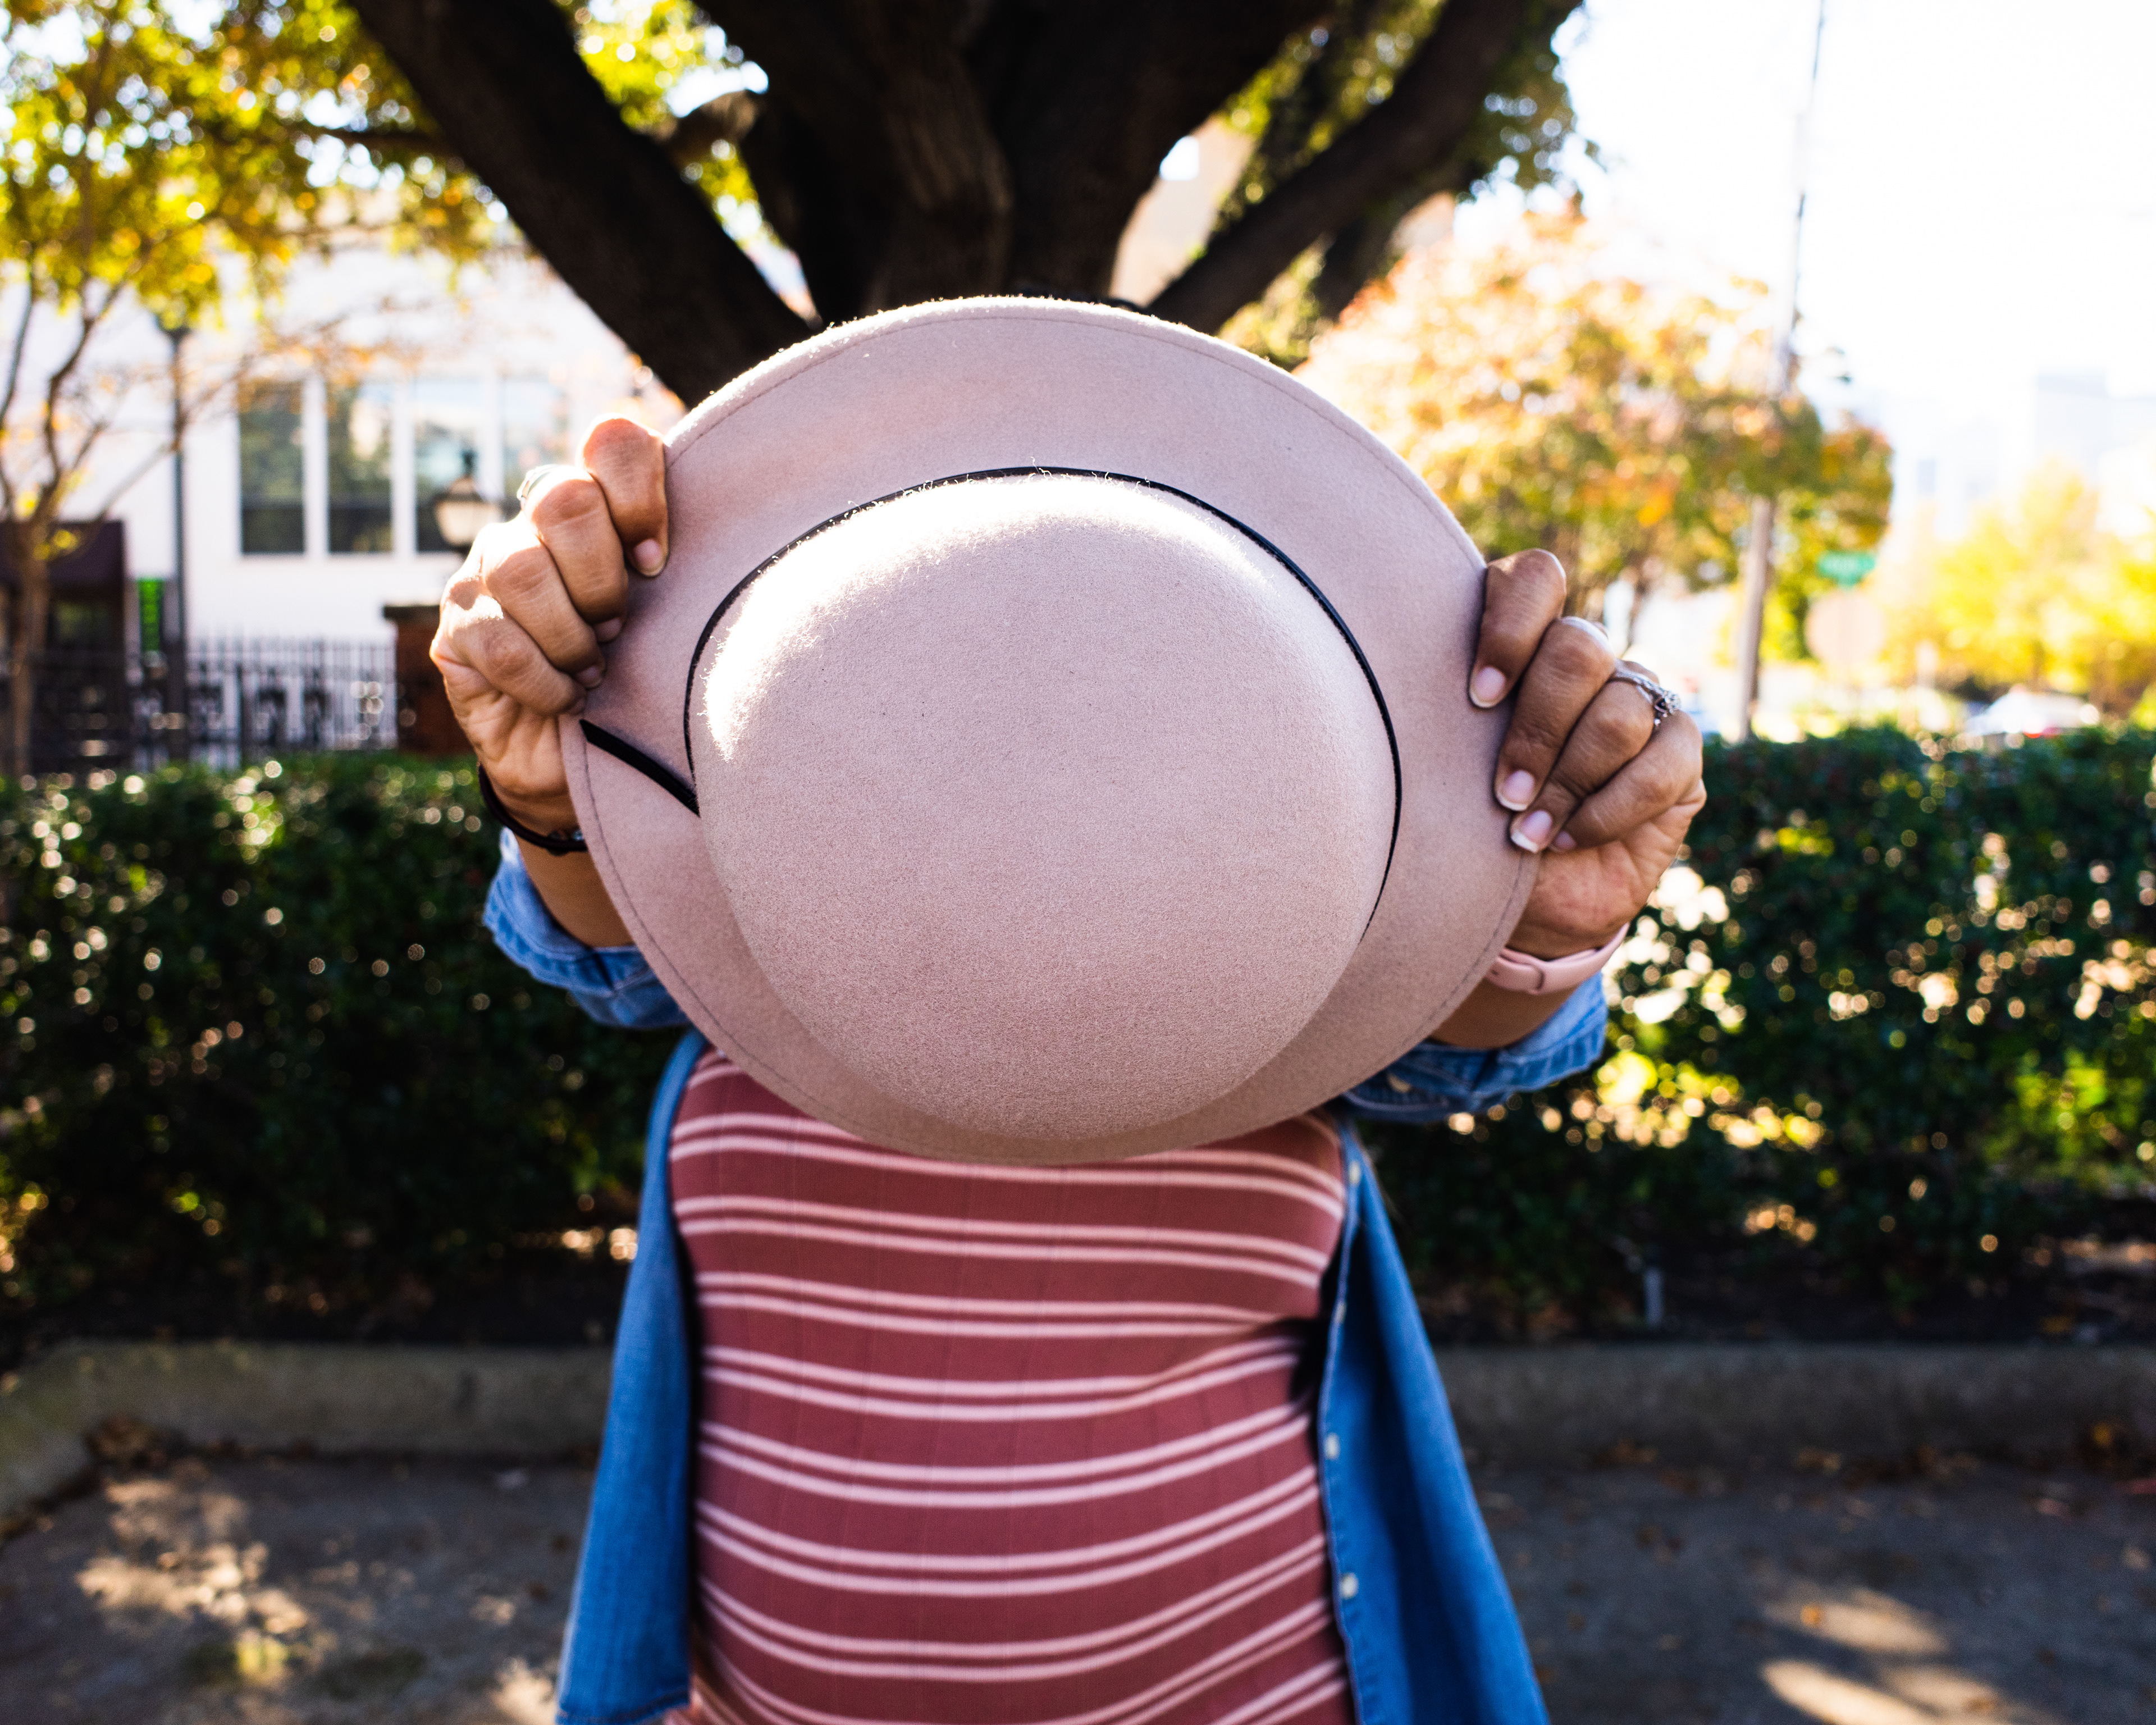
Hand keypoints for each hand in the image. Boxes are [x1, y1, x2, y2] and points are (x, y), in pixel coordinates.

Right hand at [431, 419, 669, 834]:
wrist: (581, 760)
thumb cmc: (639, 681)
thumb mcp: (673, 622)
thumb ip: (686, 574)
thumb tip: (739, 542)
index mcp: (598, 508)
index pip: (613, 442)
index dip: (640, 495)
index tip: (660, 564)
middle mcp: (532, 526)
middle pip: (563, 500)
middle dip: (602, 576)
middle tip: (620, 627)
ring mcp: (485, 573)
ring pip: (522, 570)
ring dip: (572, 634)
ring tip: (595, 669)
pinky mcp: (456, 631)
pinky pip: (498, 642)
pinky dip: (544, 680)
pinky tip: (568, 698)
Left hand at [1467, 551, 1705, 958]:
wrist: (1522, 902)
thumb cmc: (1468, 832)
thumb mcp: (1438, 779)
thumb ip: (1447, 728)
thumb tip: (1456, 706)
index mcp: (1520, 643)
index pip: (1534, 580)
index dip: (1511, 629)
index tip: (1477, 701)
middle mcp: (1582, 660)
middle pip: (1579, 648)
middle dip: (1538, 730)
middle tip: (1502, 795)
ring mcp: (1636, 699)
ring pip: (1619, 708)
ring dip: (1569, 781)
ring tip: (1528, 833)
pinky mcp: (1679, 750)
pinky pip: (1664, 758)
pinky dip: (1612, 807)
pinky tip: (1571, 837)